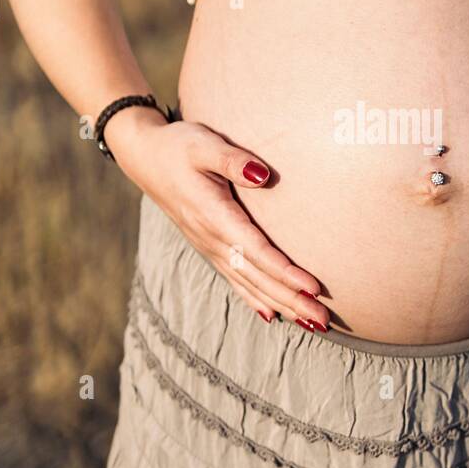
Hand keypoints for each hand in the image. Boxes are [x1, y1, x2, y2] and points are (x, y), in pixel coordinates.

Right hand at [104, 105, 329, 331]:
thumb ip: (233, 160)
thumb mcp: (204, 144)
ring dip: (280, 304)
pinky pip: (235, 279)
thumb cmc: (179, 146)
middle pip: (257, 277)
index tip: (313, 288)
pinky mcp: (209, 246)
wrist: (145, 157)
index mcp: (213, 215)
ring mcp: (209, 246)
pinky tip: (271, 314)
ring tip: (311, 323)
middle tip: (322, 320)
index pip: (256, 251)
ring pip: (248, 284)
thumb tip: (262, 175)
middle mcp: (211, 238)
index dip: (284, 272)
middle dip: (291, 300)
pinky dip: (255, 299)